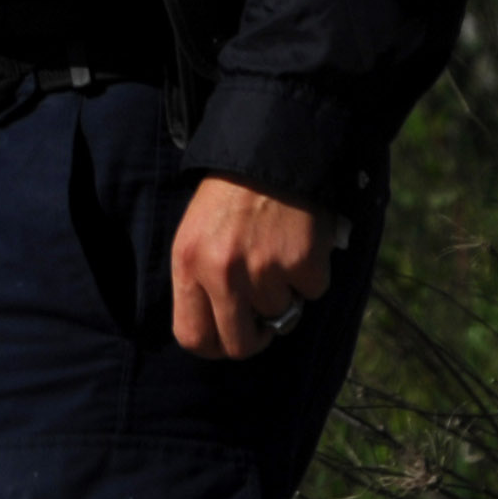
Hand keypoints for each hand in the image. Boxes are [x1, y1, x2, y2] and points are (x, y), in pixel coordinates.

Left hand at [170, 178, 332, 358]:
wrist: (270, 153)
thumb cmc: (229, 197)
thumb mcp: (196, 234)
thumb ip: (200, 280)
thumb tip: (217, 331)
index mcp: (186, 262)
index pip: (192, 336)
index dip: (214, 345)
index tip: (229, 336)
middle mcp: (220, 271)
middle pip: (238, 344)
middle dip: (254, 338)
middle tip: (263, 320)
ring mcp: (262, 269)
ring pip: (280, 317)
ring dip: (284, 295)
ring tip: (277, 256)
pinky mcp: (301, 263)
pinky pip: (311, 294)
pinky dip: (310, 277)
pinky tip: (298, 245)